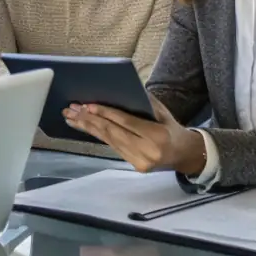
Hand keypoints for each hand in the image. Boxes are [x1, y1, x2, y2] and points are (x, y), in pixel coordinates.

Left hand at [62, 97, 205, 176]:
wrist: (184, 154)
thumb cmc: (171, 128)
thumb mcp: (163, 112)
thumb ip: (144, 102)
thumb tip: (119, 90)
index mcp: (157, 136)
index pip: (126, 122)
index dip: (105, 113)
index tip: (87, 105)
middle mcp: (148, 151)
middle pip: (113, 133)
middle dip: (90, 120)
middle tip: (72, 110)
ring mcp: (140, 161)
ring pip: (109, 141)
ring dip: (88, 128)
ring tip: (71, 118)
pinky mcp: (133, 165)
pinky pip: (113, 147)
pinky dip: (98, 135)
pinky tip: (85, 127)